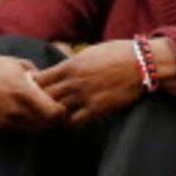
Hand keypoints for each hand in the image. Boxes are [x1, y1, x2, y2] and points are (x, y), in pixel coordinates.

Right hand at [0, 51, 70, 130]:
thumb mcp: (20, 64)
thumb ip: (40, 76)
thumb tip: (56, 83)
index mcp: (24, 91)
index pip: (54, 113)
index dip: (63, 111)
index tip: (64, 105)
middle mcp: (16, 109)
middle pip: (47, 125)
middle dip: (55, 120)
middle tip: (59, 112)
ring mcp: (6, 119)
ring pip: (34, 130)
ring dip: (42, 124)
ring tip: (45, 113)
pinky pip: (21, 130)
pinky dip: (28, 125)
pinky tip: (30, 115)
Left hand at [32, 41, 155, 125]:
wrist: (142, 63)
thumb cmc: (118, 53)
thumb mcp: (90, 53)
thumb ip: (73, 63)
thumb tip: (61, 69)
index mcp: (70, 66)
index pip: (39, 80)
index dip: (34, 87)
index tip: (36, 90)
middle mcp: (73, 82)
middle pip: (43, 97)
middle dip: (39, 102)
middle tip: (39, 107)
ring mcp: (84, 96)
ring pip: (56, 111)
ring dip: (54, 114)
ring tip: (54, 116)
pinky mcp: (97, 109)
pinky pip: (74, 121)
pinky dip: (70, 122)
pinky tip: (73, 119)